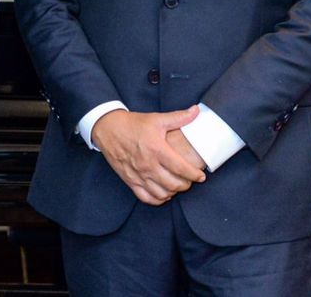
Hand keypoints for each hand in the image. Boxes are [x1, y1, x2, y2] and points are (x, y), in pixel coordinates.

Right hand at [91, 107, 206, 205]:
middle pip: (173, 184)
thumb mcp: (157, 119)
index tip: (201, 176)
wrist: (109, 129)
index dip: (194, 174)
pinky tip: (164, 194)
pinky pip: (146, 197)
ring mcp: (138, 175)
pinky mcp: (130, 180)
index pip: (180, 168)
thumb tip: (196, 111)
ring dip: (173, 192)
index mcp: (156, 149)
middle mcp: (148, 165)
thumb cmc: (134, 124)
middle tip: (191, 181)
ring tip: (178, 186)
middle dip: (186, 185)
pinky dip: (158, 199)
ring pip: (161, 193)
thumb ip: (179, 117)